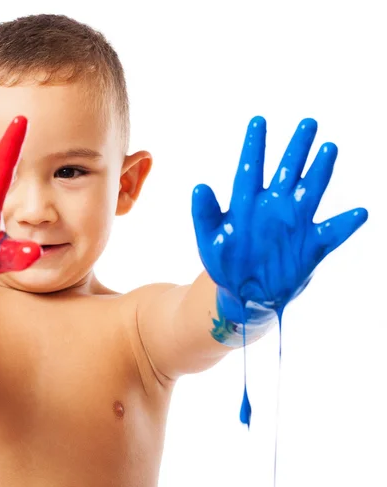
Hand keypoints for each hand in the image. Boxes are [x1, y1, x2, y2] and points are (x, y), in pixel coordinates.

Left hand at [192, 116, 367, 316]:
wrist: (245, 294)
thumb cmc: (223, 264)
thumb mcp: (209, 240)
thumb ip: (204, 214)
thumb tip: (199, 186)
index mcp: (245, 204)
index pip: (250, 169)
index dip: (255, 145)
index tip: (258, 120)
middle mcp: (273, 207)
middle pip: (288, 170)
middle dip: (297, 147)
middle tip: (307, 122)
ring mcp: (294, 223)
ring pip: (311, 190)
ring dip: (320, 171)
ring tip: (329, 148)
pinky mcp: (312, 245)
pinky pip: (333, 232)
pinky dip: (345, 224)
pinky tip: (359, 213)